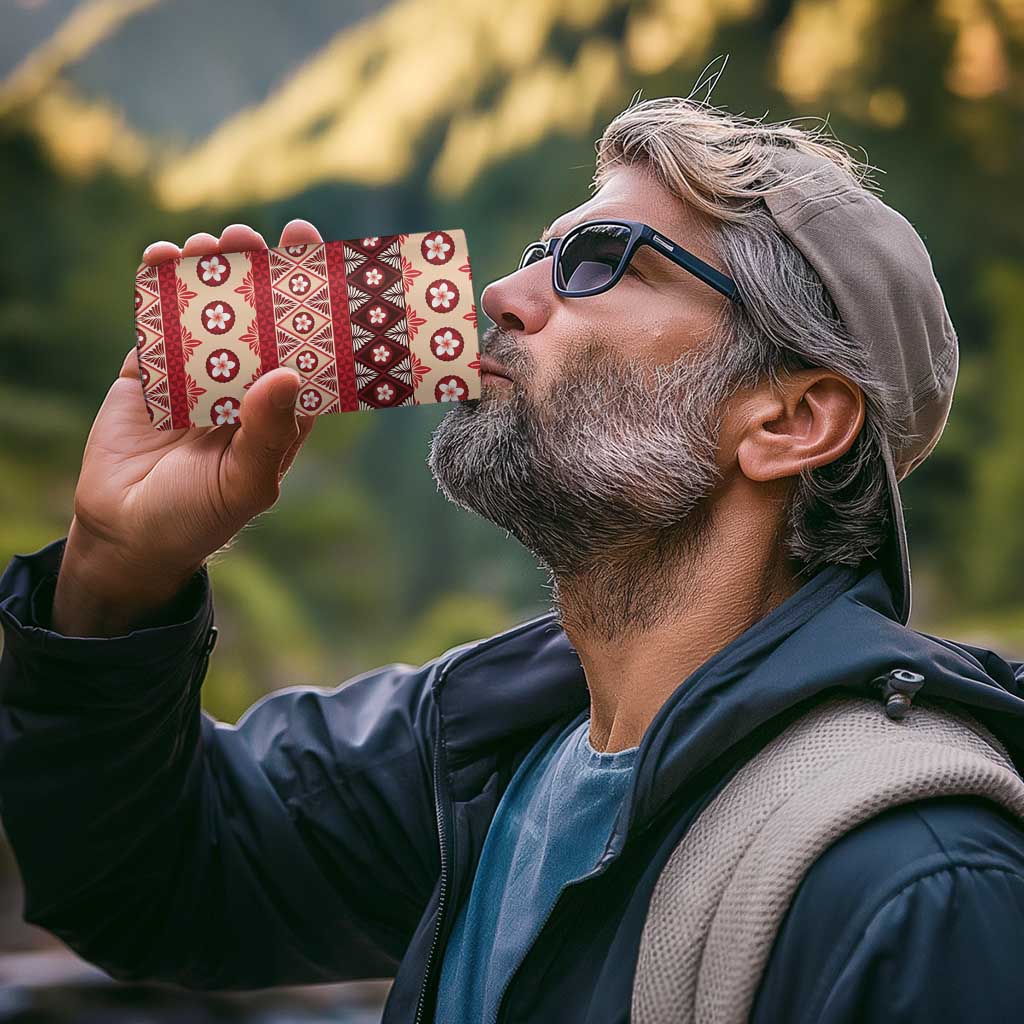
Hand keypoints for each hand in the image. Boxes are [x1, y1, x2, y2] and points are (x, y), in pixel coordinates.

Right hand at [53, 220, 322, 633]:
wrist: (126, 534)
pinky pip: (157, 321)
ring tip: (209, 243)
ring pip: (209, 310)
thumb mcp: (245, 483)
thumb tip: (288, 373)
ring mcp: (196, 373)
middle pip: (259, 316)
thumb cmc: (199, 517)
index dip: (313, 302)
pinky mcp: (150, 371)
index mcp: (280, 409)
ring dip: (210, 271)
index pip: (306, 346)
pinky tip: (161, 258)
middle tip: (252, 237)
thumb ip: (268, 432)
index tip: (316, 255)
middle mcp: (244, 384)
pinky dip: (157, 287)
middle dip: (257, 272)